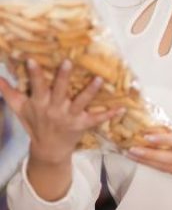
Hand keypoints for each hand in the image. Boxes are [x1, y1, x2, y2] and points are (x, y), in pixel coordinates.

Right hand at [0, 59, 122, 164]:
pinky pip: (98, 119)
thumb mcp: (20, 109)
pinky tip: (121, 108)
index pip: (36, 86)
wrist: (48, 149)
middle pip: (60, 91)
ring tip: (99, 79)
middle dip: (63, 77)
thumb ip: (9, 92)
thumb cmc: (35, 124)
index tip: (32, 59)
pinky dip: (110, 114)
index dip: (34, 74)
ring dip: (90, 91)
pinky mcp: (83, 124)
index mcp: (40, 104)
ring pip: (81, 102)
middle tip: (68, 62)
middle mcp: (55, 109)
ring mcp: (70, 117)